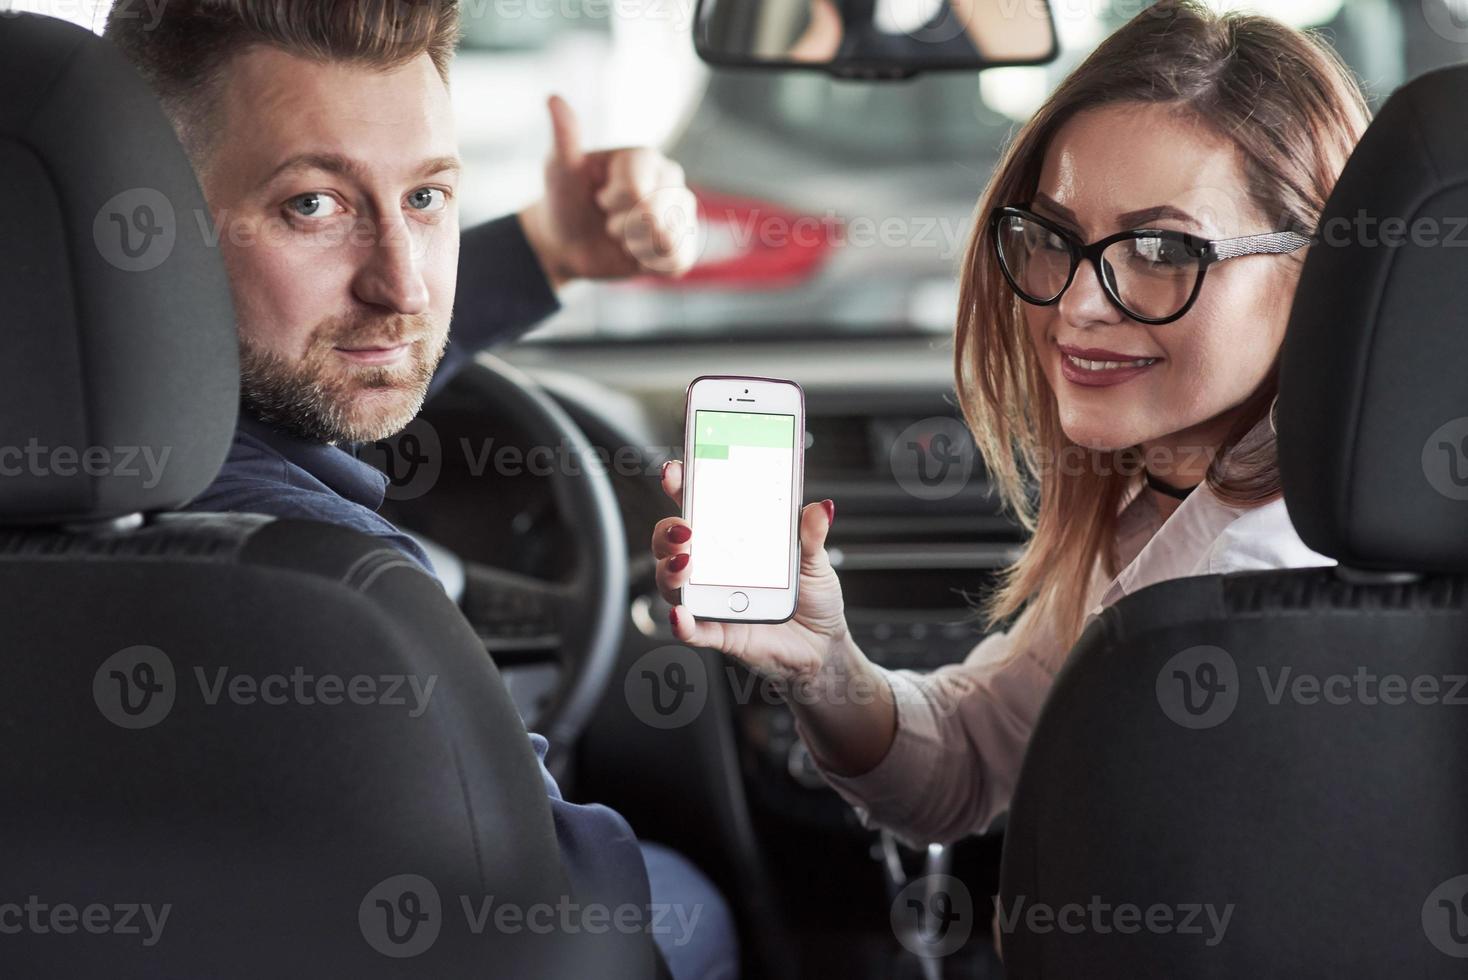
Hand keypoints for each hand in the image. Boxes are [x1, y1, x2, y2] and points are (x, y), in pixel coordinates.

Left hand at [519, 95, 698, 289]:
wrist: (566, 240)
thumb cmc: (563, 200)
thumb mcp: (558, 170)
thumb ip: (564, 137)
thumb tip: (553, 98)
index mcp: (645, 157)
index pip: (639, 191)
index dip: (613, 203)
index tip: (599, 198)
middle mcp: (670, 180)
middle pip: (657, 216)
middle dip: (623, 228)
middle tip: (609, 221)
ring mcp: (680, 213)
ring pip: (670, 240)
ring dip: (635, 247)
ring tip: (624, 237)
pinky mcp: (683, 244)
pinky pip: (677, 262)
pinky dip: (650, 264)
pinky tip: (637, 254)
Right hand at [652, 460, 848, 683]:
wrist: (823, 644)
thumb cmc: (812, 597)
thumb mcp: (816, 560)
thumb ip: (811, 534)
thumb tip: (821, 508)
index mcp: (732, 540)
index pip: (698, 506)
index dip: (682, 487)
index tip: (676, 471)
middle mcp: (714, 567)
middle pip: (671, 542)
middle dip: (668, 532)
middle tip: (685, 529)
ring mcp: (712, 598)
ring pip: (671, 583)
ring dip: (669, 571)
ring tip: (686, 564)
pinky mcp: (718, 633)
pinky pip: (692, 630)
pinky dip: (681, 623)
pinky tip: (681, 616)